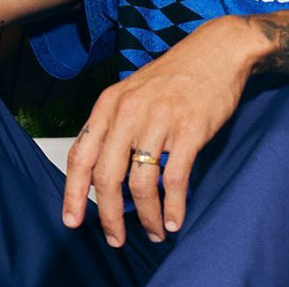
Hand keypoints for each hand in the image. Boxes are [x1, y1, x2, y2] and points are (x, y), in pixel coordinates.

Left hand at [61, 15, 267, 245]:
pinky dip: (172, 206)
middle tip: (114, 238)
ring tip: (153, 232)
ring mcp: (158, 120)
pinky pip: (174, 179)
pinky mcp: (189, 129)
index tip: (72, 220)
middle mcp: (128, 112)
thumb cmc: (174, 77)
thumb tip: (101, 171)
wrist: (216, 51)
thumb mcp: (132, 93)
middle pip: (106, 176)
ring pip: (140, 182)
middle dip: (109, 215)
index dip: (73, 193)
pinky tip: (174, 220)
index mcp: (108, 105)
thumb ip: (114, 126)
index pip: (80, 155)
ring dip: (146, 215)